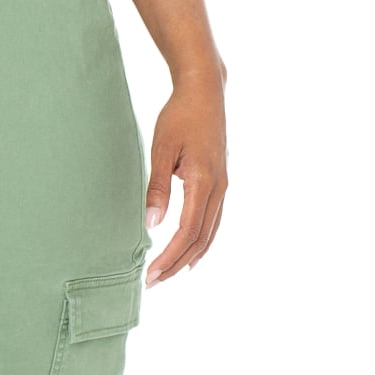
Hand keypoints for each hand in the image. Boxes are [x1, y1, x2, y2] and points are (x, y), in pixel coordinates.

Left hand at [144, 69, 227, 286]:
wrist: (205, 92)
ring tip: (168, 274)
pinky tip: (190, 253)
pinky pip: (214, 221)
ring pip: (210, 233)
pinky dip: (202, 242)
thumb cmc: (179, 117)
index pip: (188, 231)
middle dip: (176, 264)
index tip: (150, 274)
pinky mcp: (221, 182)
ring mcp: (224, 186)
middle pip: (200, 239)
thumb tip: (152, 224)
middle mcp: (219, 188)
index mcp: (204, 181)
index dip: (169, 256)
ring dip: (189, 256)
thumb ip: (157, 187)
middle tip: (153, 282)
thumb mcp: (161, 149)